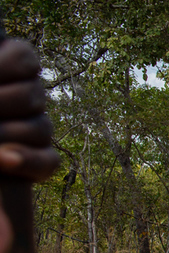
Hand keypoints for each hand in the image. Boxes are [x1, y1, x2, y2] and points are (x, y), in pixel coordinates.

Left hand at [0, 40, 59, 183]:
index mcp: (0, 70)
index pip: (25, 58)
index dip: (7, 66)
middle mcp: (19, 100)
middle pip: (35, 94)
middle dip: (3, 102)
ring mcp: (30, 132)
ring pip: (42, 127)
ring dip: (9, 133)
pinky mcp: (35, 163)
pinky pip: (49, 161)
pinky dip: (29, 161)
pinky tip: (4, 161)